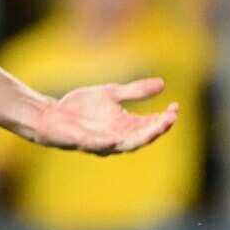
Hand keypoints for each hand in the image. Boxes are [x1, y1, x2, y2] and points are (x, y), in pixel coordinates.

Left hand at [31, 77, 178, 155]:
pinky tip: (114, 139)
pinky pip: (97, 145)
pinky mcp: (84, 142)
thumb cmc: (82, 107)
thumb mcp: (112, 94)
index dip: (164, 118)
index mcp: (126, 126)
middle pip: (143, 137)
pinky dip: (106, 144)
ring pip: (126, 144)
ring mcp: (102, 142)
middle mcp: (118, 137)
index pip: (151, 125)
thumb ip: (135, 91)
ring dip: (141, 137)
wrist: (53, 114)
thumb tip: (163, 84)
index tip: (176, 106)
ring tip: (156, 127)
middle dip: (158, 128)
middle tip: (171, 116)